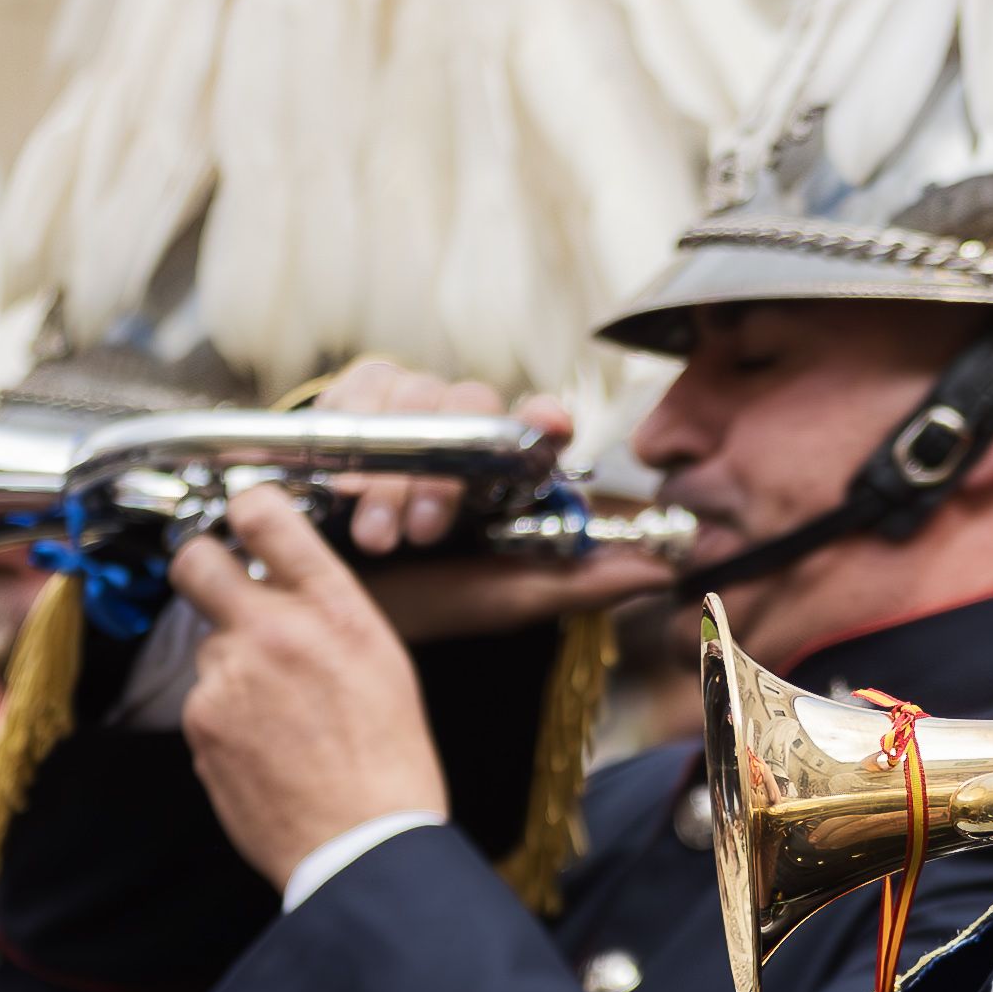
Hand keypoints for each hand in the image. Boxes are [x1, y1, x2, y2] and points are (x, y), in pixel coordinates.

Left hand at [173, 485, 448, 889]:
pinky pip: (203, 701)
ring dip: (232, 668)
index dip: (246, 509)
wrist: (363, 842)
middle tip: (222, 591)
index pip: (265, 516)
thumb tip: (284, 588)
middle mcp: (275, 630)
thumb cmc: (390, 761)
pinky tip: (268, 747)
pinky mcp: (199, 721)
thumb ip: (330, 614)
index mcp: (336, 610)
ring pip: (208, 645)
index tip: (242, 516)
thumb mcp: (385, 663)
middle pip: (195, 562)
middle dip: (202, 569)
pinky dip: (228, 718)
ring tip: (282, 715)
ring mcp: (228, 676)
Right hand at [311, 355, 664, 642]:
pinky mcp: (356, 399)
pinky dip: (349, 438)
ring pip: (412, 406)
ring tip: (376, 538)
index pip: (539, 428)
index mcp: (509, 469)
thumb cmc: (422, 598)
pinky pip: (359, 392)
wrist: (328, 596)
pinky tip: (339, 488)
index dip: (545, 421)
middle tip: (423, 536)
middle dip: (441, 479)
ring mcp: (412, 409)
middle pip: (471, 413)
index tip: (549, 426)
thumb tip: (664, 573)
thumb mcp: (502, 598)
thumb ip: (577, 584)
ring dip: (390, 477)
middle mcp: (466, 430)